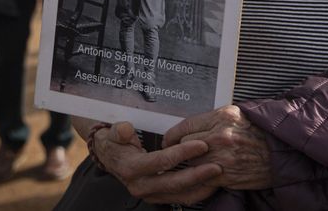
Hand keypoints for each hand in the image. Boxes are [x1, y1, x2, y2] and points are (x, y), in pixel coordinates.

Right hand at [95, 122, 220, 204]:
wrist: (109, 156)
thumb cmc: (115, 142)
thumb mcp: (113, 133)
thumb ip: (120, 131)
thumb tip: (125, 129)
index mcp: (132, 168)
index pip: (161, 161)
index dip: (182, 153)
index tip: (201, 145)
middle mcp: (140, 185)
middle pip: (173, 182)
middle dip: (197, 174)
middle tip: (217, 165)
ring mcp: (149, 193)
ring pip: (179, 194)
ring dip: (200, 187)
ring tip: (218, 177)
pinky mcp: (157, 197)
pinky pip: (180, 198)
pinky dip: (196, 193)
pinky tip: (210, 185)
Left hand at [162, 105, 271, 190]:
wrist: (282, 153)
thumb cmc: (261, 133)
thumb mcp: (238, 115)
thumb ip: (214, 119)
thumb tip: (192, 127)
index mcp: (222, 117)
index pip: (185, 125)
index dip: (172, 135)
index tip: (168, 140)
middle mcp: (221, 136)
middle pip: (185, 145)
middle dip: (183, 150)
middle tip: (184, 153)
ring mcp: (222, 157)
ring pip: (191, 163)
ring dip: (193, 165)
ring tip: (199, 163)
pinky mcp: (225, 176)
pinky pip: (202, 178)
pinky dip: (201, 178)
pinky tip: (205, 174)